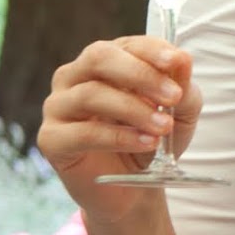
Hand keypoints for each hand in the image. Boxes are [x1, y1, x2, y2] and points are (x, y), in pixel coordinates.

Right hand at [37, 37, 198, 222]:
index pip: (126, 44)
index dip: (153, 50)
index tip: (178, 63)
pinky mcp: (51, 138)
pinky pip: (82, 132)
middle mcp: (76, 76)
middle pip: (99, 58)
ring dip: (134, 110)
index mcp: (107, 61)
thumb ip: (183, 88)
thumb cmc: (152, 139)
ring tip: (163, 127)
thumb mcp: (179, 114)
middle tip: (173, 96)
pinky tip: (146, 143)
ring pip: (90, 94)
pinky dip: (119, 137)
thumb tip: (183, 59)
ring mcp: (58, 105)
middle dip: (141, 74)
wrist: (132, 190)